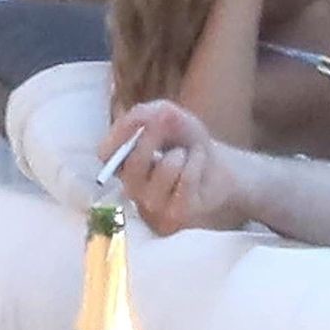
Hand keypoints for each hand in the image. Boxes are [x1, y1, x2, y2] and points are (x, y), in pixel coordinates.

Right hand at [99, 101, 246, 236]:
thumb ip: (146, 114)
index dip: (123, 137)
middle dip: (154, 140)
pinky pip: (185, 180)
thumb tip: (142, 119)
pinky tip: (199, 163)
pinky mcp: (178, 215)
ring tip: (187, 153)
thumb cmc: (188, 146)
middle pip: (133, 165)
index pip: (107, 155)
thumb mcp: (168, 119)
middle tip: (169, 129)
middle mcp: (134, 190)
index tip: (144, 122)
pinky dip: (196, 163)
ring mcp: (155, 206)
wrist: (223, 173)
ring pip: (163, 171)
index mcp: (125, 167)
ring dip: (181, 154)